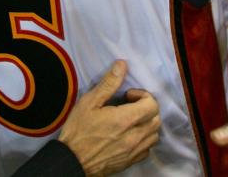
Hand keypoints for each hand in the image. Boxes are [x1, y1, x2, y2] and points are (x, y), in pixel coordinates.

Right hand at [58, 61, 160, 175]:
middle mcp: (134, 136)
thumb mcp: (89, 102)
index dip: (143, 95)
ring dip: (147, 124)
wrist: (72, 161)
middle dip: (147, 108)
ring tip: (132, 120)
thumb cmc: (78, 130)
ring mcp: (133, 151)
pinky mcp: (130, 161)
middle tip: (130, 105)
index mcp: (125, 120)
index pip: (152, 104)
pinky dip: (144, 140)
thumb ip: (108, 83)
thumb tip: (122, 65)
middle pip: (156, 119)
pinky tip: (130, 135)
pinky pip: (147, 149)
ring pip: (154, 134)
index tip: (128, 95)